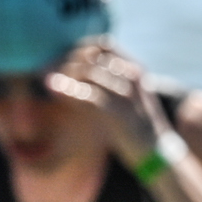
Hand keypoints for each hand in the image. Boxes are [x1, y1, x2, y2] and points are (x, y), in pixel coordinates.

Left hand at [44, 42, 162, 163]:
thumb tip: (75, 72)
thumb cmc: (135, 128)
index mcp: (136, 69)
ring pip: (90, 72)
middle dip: (65, 60)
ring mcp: (129, 94)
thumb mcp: (125, 99)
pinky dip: (69, 90)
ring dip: (64, 74)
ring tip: (46, 80)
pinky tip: (53, 89)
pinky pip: (90, 95)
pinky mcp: (121, 113)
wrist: (157, 156)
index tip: (58, 58)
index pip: (103, 45)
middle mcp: (134, 77)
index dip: (78, 48)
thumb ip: (106, 82)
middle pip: (93, 56)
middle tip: (44, 69)